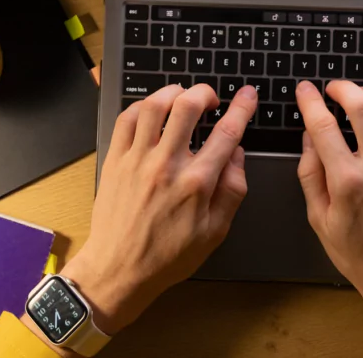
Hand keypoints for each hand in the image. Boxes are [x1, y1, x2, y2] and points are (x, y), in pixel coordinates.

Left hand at [61, 84, 257, 334]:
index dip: (242, 108)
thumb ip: (232, 190)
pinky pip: (126, 119)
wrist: (120, 269)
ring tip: (182, 98)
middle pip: (187, 106)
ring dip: (172, 93)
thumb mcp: (215, 232)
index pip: (226, 133)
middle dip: (204, 92)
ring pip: (153, 105)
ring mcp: (137, 160)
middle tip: (210, 98)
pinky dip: (141, 106)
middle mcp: (166, 165)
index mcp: (196, 184)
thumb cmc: (169, 256)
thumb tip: (237, 154)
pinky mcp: (115, 161)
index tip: (247, 95)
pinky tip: (152, 111)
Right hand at [295, 80, 362, 340]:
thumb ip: (310, 174)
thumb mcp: (319, 219)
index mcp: (346, 183)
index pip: (324, 127)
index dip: (310, 101)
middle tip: (333, 87)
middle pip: (362, 108)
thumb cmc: (359, 256)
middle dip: (344, 88)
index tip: (305, 91)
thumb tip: (308, 138)